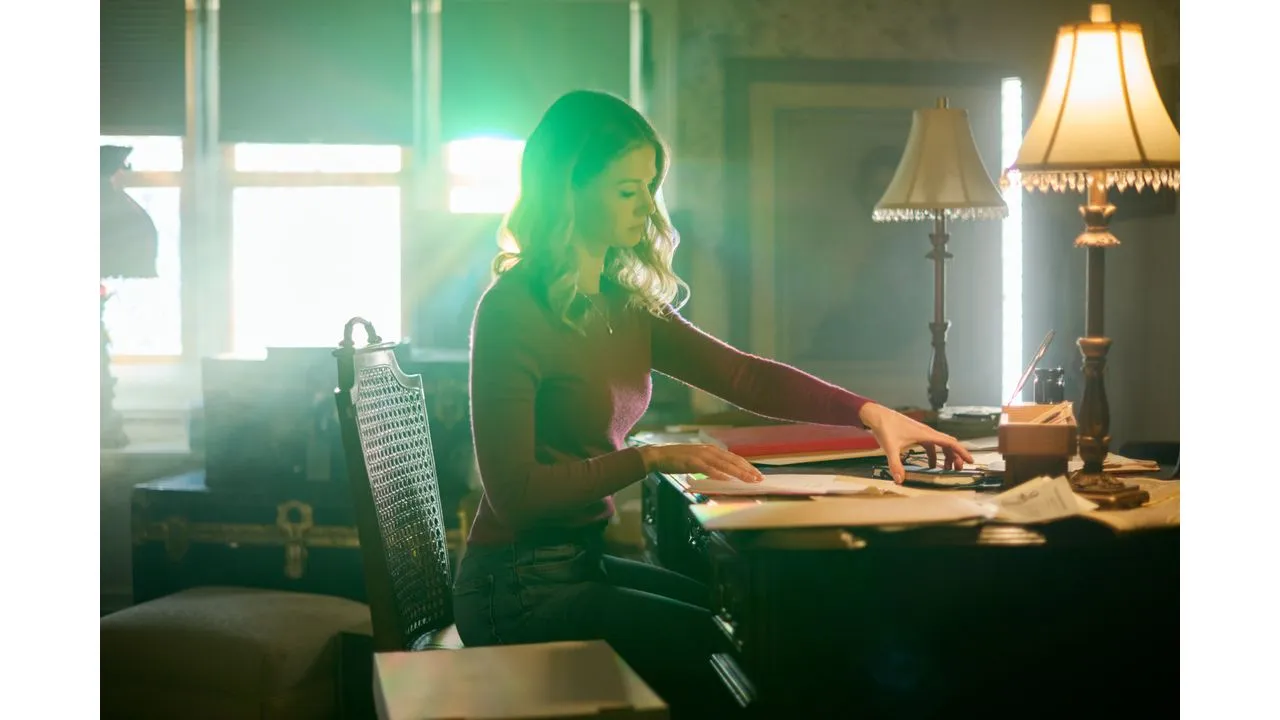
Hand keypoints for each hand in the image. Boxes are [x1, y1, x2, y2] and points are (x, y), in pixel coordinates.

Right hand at [637, 443, 765, 482]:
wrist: (659, 455)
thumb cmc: (678, 459)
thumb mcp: (698, 459)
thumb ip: (711, 464)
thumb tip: (724, 473)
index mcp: (712, 449)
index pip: (734, 458)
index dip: (746, 465)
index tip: (757, 473)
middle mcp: (709, 450)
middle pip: (732, 460)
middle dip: (747, 470)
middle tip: (759, 478)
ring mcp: (701, 455)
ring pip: (724, 465)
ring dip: (738, 472)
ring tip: (748, 479)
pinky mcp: (692, 462)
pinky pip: (708, 469)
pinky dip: (718, 474)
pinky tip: (726, 479)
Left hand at [858, 403, 974, 483]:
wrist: (876, 415)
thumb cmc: (885, 427)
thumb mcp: (891, 448)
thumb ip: (896, 465)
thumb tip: (899, 480)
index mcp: (926, 434)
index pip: (950, 442)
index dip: (962, 452)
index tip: (970, 460)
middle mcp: (927, 432)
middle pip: (948, 444)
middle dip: (955, 456)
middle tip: (959, 469)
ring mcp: (922, 433)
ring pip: (939, 444)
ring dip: (945, 456)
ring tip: (947, 469)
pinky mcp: (916, 434)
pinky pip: (930, 445)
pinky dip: (934, 454)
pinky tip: (930, 464)